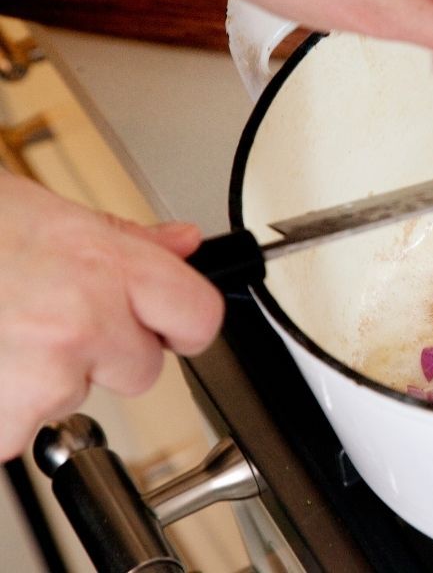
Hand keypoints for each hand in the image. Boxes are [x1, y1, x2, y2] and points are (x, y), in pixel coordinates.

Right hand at [0, 174, 222, 459]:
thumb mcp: (45, 213)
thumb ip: (124, 240)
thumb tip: (182, 244)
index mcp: (104, 264)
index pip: (199, 317)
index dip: (179, 323)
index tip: (161, 325)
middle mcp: (81, 320)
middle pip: (141, 369)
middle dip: (100, 352)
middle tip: (45, 319)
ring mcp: (42, 374)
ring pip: (74, 400)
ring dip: (40, 380)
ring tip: (0, 332)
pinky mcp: (0, 419)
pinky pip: (15, 432)